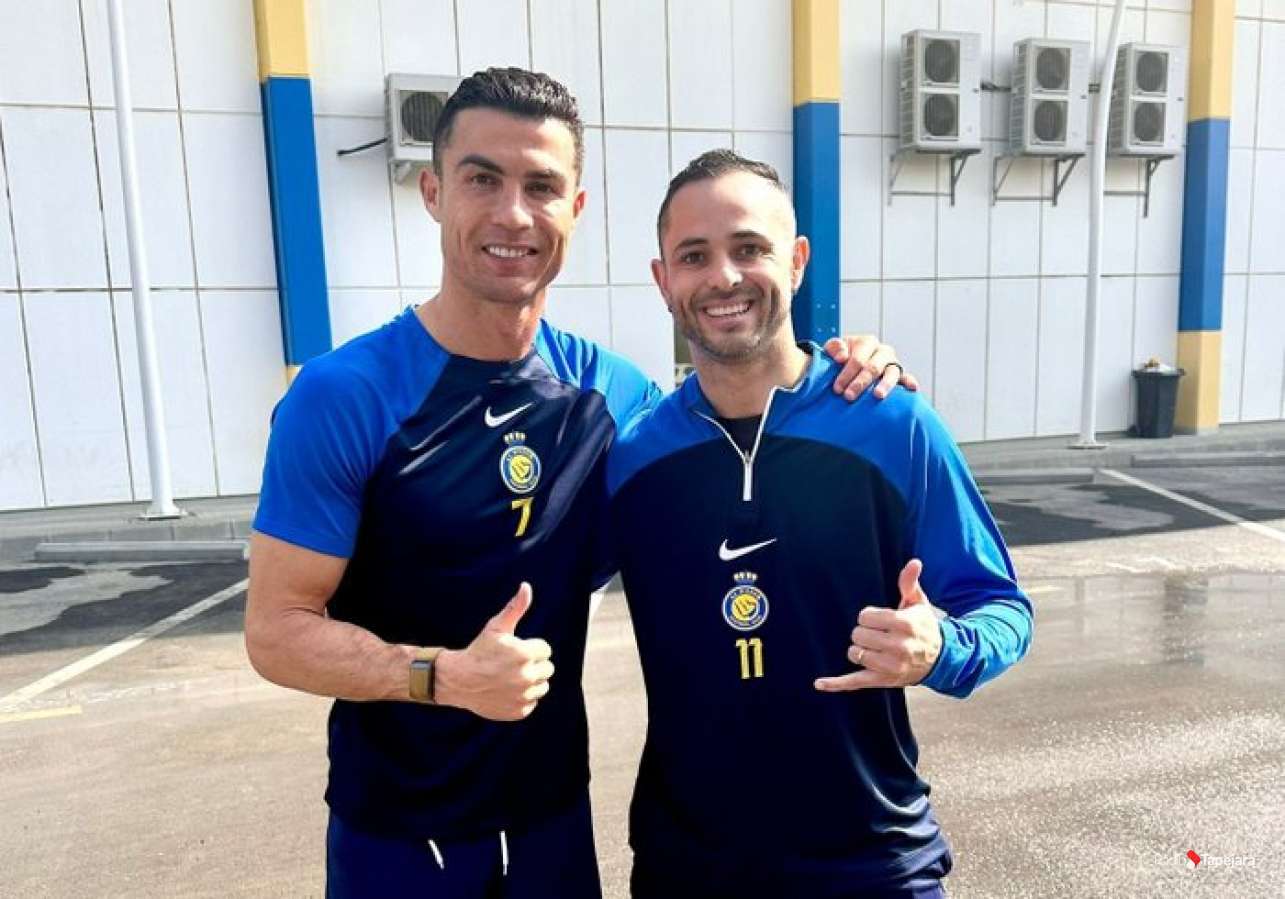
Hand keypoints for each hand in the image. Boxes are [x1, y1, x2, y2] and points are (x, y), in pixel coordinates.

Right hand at [434, 583, 554, 720]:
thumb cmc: (479, 650)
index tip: (513, 650)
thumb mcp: (497, 627)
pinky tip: (506, 691)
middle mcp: (527, 676)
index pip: (545, 649)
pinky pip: (532, 701)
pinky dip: (522, 697)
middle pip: (547, 668)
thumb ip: (515, 608)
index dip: (529, 648)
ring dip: (530, 681)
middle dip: (532, 664)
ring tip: (509, 677)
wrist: (459, 680)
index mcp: (525, 654)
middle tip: (510, 664)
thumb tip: (526, 586)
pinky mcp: (519, 711)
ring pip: (542, 686)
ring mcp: (523, 696)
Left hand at [814, 559, 941, 691]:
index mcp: (904, 625)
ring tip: (875, 648)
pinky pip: (854, 682)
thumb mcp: (918, 604)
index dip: (869, 616)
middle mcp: (898, 647)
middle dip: (864, 632)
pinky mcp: (882, 681)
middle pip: (857, 634)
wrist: (940, 659)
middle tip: (879, 634)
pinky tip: (819, 683)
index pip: (865, 617)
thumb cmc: (924, 627)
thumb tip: (914, 562)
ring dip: (860, 649)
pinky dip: (836, 683)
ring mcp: (889, 666)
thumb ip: (909, 583)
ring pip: (855, 654)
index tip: (880, 619)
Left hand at [823, 335, 920, 400]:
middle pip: (873, 367)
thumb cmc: (838, 358)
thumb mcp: (832, 350)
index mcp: (867, 342)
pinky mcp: (900, 376)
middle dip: (860, 383)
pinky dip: (910, 382)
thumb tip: (842, 357)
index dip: (847, 374)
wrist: (847, 365)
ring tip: (877, 395)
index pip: (858, 359)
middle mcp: (882, 351)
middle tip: (848, 397)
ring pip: (891, 373)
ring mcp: (892, 364)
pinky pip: (906, 378)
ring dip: (884, 384)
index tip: (837, 389)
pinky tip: (912, 388)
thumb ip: (834, 348)